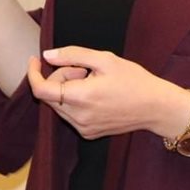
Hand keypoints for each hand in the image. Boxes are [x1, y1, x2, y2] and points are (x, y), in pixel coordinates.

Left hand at [27, 47, 189, 140]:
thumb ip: (72, 55)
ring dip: (66, 89)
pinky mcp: (88, 134)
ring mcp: (83, 128)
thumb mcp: (104, 59)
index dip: (33, 73)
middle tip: (82, 67)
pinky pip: (70, 115)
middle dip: (59, 76)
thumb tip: (47, 55)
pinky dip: (74, 101)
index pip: (41, 90)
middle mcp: (78, 118)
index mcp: (81, 97)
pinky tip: (95, 94)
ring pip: (59, 105)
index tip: (35, 59)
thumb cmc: (133, 79)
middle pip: (50, 95)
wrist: (156, 107)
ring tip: (91, 80)